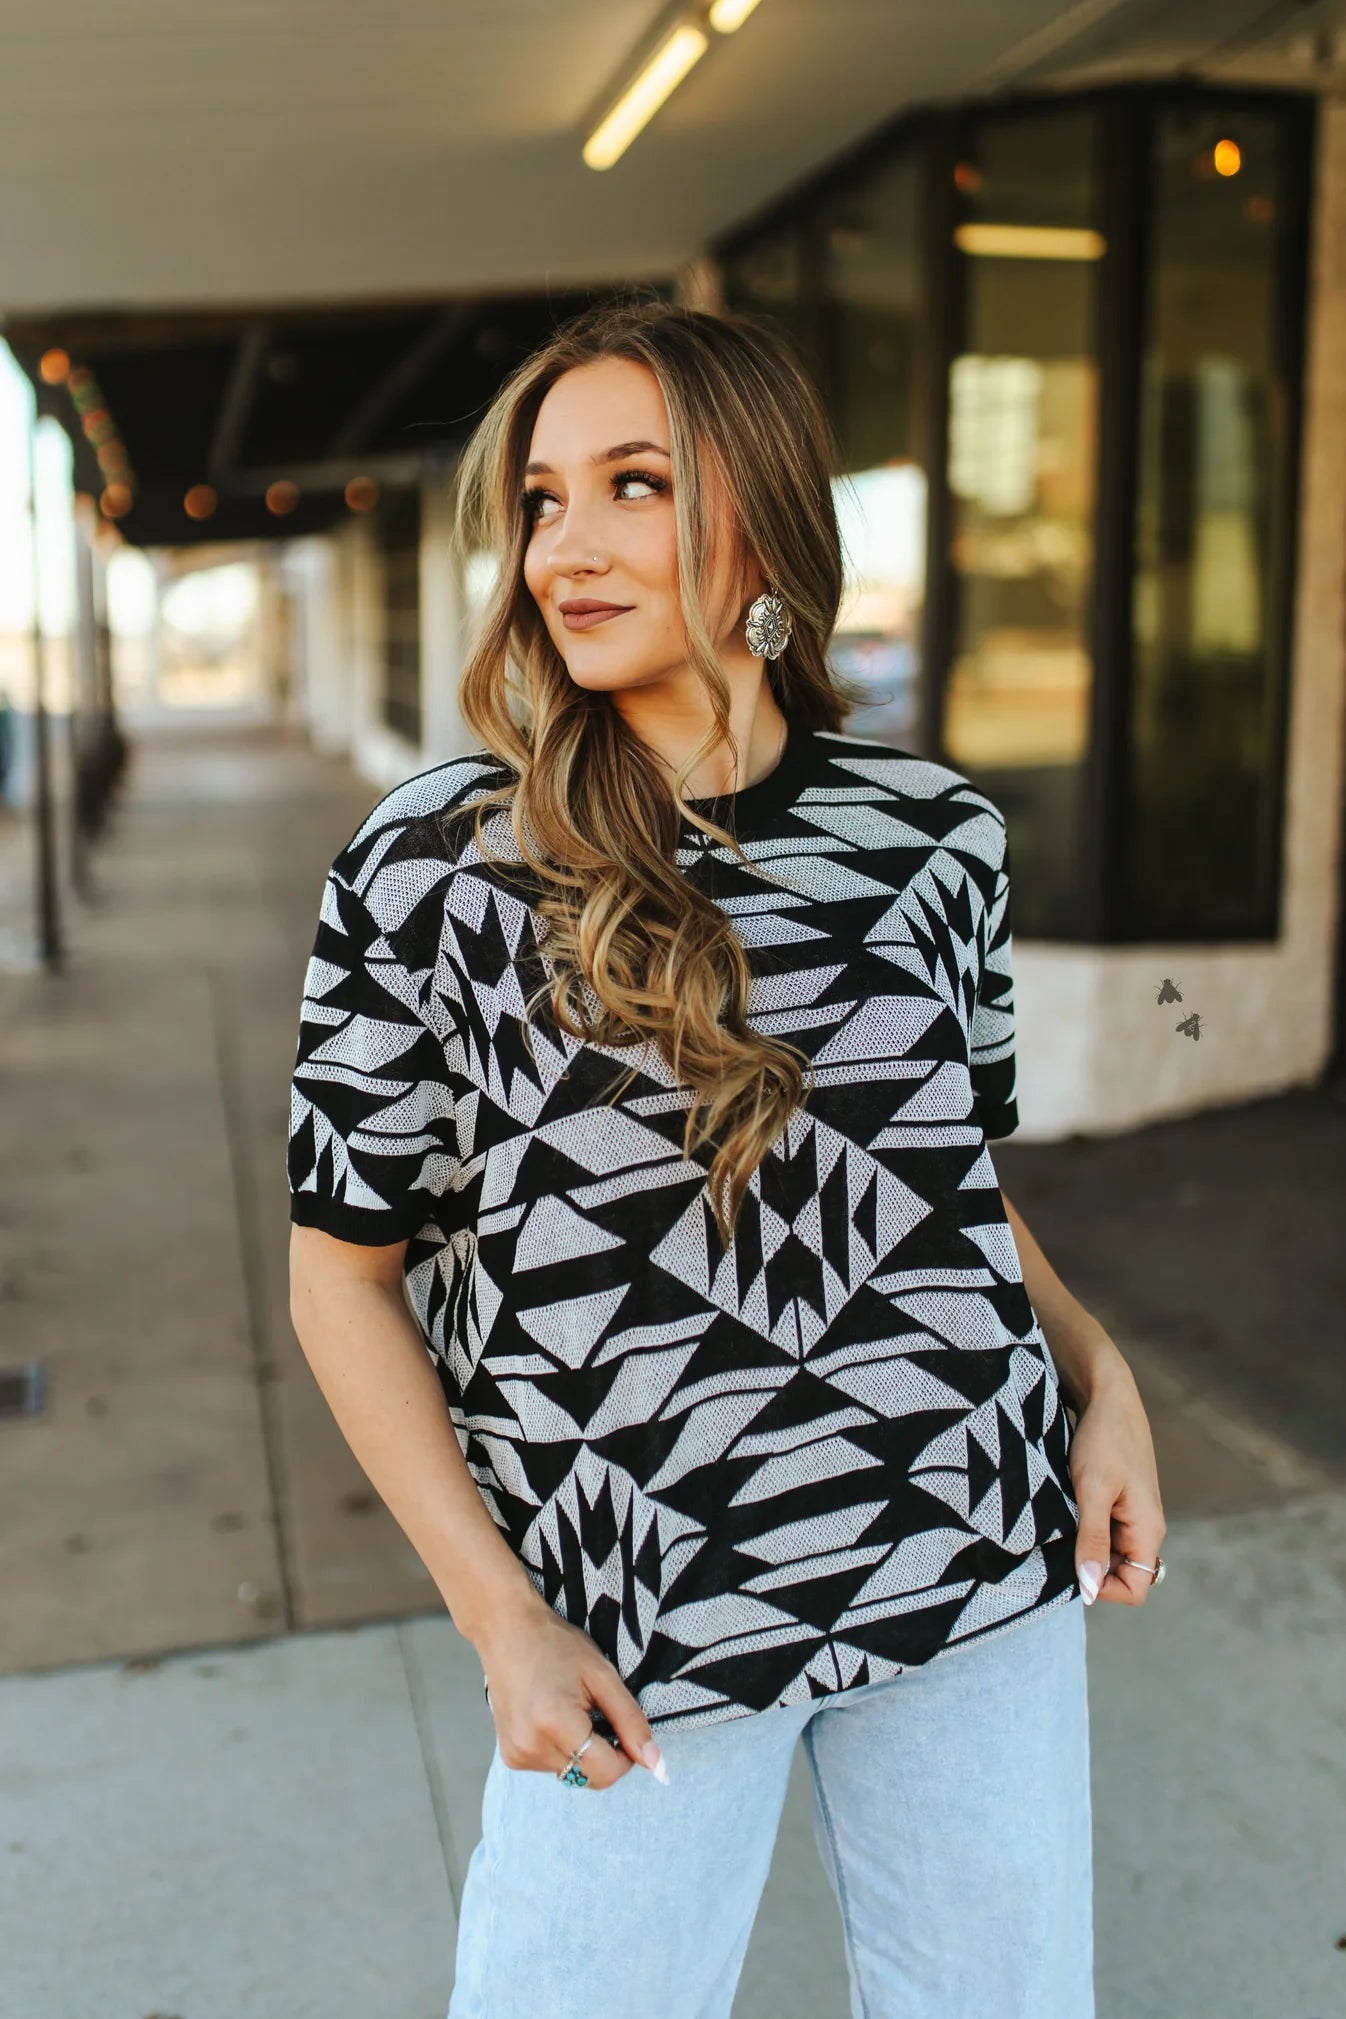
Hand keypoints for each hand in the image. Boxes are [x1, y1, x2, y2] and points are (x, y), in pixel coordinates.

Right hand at [473, 1593, 668, 1788]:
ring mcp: (516, 1755)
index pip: (607, 1772)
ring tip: (569, 1710)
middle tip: (595, 1713)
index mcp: (556, 1724)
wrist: (507, 1631)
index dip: (627, 1756)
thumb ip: (631, 1721)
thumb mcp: (603, 1675)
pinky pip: (552, 1766)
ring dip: (582, 1752)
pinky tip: (552, 1718)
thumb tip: (655, 1763)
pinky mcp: (510, 1757)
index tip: (624, 1728)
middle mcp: (532, 1747)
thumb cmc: (556, 1645)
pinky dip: (562, 1750)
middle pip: (590, 1778)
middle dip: (604, 1754)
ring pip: (572, 1774)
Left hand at [1066, 1351, 1166, 1607]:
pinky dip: (1079, 1526)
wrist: (1106, 1391)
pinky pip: (1099, 1529)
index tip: (1071, 1567)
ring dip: (1080, 1545)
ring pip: (1105, 1551)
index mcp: (1148, 1531)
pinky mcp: (1114, 1499)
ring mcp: (1129, 1513)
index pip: (1135, 1590)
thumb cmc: (1104, 1438)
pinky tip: (1060, 1510)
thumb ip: (1092, 1540)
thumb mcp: (1092, 1490)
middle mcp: (1143, 1527)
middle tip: (1055, 1544)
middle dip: (1088, 1567)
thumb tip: (1090, 1590)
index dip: (1103, 1588)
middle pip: (1118, 1573)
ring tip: (1056, 1524)